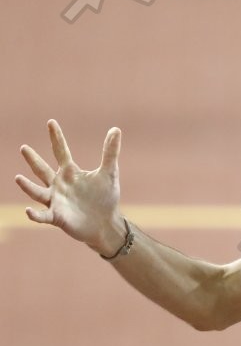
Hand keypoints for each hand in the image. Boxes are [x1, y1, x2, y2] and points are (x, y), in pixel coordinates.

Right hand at [15, 120, 123, 253]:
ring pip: (37, 192)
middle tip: (24, 148)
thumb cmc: (105, 197)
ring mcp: (56, 201)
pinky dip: (35, 214)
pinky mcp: (57, 217)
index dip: (56, 137)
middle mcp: (59, 184)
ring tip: (18, 178)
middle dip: (33, 160)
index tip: (51, 122)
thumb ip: (110, 152)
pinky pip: (42, 216)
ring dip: (28, 186)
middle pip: (42, 170)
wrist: (106, 223)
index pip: (60, 151)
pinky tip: (28, 210)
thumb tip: (116, 129)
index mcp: (70, 172)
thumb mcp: (109, 173)